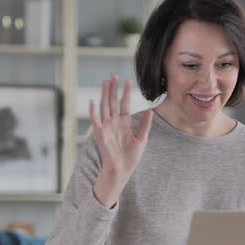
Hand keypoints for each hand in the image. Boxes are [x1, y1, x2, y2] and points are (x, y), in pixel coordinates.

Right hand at [90, 74, 151, 207]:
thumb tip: (150, 110)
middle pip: (112, 101)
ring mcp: (106, 127)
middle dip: (113, 88)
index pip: (124, 104)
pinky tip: (93, 101)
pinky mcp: (100, 134)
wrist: (122, 170)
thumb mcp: (142, 139)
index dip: (126, 93)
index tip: (128, 81)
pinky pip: (96, 121)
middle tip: (113, 74)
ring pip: (104, 107)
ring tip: (105, 82)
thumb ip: (145, 124)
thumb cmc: (131, 157)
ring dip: (104, 94)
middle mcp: (114, 123)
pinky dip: (94, 111)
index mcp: (124, 123)